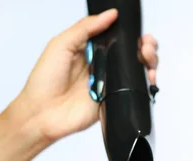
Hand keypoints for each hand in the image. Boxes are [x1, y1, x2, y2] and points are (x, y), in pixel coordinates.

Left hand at [15, 10, 158, 142]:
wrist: (43, 113)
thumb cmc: (44, 80)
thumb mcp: (61, 44)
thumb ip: (85, 28)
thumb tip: (110, 14)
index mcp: (90, 50)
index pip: (117, 38)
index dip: (131, 34)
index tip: (139, 32)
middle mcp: (103, 67)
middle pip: (132, 54)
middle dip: (146, 47)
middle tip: (146, 46)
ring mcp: (109, 85)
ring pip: (137, 72)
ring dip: (149, 62)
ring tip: (148, 58)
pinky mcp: (113, 102)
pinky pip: (133, 93)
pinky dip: (145, 85)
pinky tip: (147, 77)